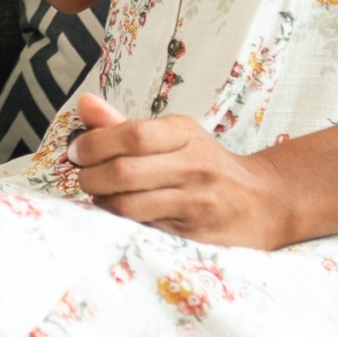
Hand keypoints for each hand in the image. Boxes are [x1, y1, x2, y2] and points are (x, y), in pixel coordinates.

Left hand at [68, 93, 297, 249]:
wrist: (261, 201)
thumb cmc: (205, 165)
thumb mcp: (173, 136)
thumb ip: (124, 125)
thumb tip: (83, 104)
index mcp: (184, 134)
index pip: (133, 135)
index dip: (95, 143)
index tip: (76, 151)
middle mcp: (193, 165)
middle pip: (126, 171)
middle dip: (91, 176)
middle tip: (82, 176)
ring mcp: (195, 201)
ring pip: (130, 204)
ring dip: (101, 200)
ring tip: (97, 193)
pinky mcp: (193, 232)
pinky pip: (143, 226)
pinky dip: (120, 219)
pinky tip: (117, 211)